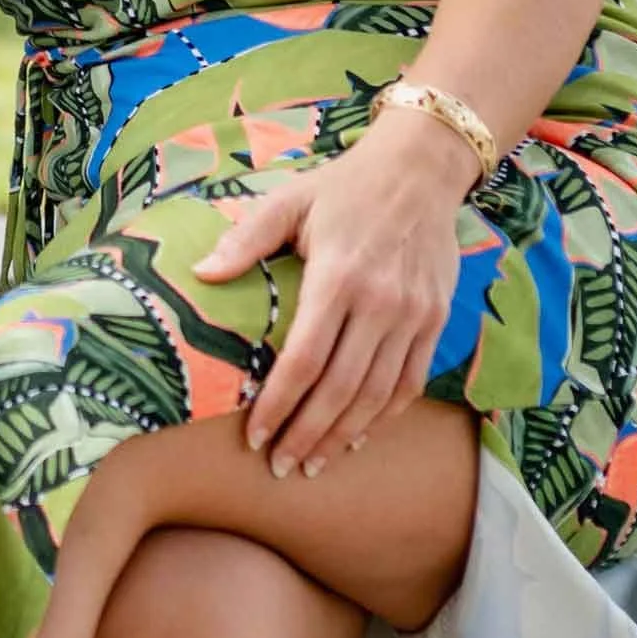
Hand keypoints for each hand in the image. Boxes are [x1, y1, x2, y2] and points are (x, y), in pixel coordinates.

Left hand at [192, 109, 475, 476]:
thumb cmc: (344, 187)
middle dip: (307, 436)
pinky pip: (410, 382)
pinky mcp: (436, 320)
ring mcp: (414, 315)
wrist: (421, 170)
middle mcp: (381, 303)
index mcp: (338, 276)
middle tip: (279, 467)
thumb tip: (200, 273)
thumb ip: (246, 240)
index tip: (254, 436)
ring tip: (314, 465)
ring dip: (344, 436)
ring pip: (377, 395)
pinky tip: (357, 436)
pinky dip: (384, 416)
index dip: (278, 405)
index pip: (304, 360)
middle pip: (340, 390)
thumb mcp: (289, 201)